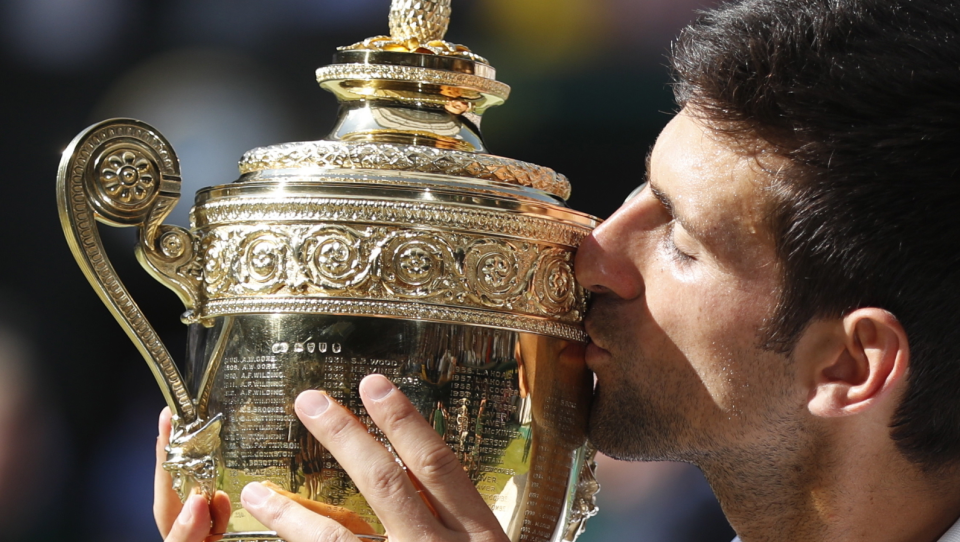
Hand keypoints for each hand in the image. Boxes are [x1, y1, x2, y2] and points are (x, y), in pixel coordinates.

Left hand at [158, 375, 508, 541]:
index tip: (373, 385)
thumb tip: (412, 475)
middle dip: (344, 440)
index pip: (437, 465)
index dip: (404, 422)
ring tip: (260, 493)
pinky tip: (272, 531)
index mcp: (478, 534)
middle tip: (308, 403)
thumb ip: (451, 520)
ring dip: (295, 516)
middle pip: (387, 486)